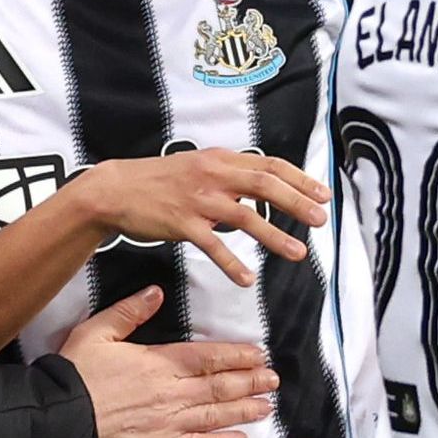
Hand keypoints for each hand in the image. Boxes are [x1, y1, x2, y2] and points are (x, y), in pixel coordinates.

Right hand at [56, 151, 326, 287]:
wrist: (115, 190)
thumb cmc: (158, 181)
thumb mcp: (197, 166)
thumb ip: (228, 175)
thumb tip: (260, 188)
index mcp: (220, 159)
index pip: (269, 165)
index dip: (299, 179)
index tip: (323, 193)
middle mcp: (213, 175)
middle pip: (265, 186)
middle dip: (297, 203)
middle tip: (320, 220)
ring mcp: (198, 199)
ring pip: (245, 218)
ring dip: (275, 236)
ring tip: (298, 253)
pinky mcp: (182, 223)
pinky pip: (213, 246)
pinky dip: (232, 263)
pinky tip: (247, 278)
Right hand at [59, 289, 276, 437]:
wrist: (58, 420)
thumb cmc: (74, 375)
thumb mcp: (96, 332)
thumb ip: (129, 312)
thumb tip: (156, 293)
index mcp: (158, 362)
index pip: (208, 357)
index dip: (237, 355)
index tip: (258, 354)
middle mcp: (171, 393)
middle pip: (220, 386)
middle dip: (251, 381)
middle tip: (273, 379)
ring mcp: (168, 423)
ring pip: (216, 414)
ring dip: (245, 409)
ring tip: (266, 405)